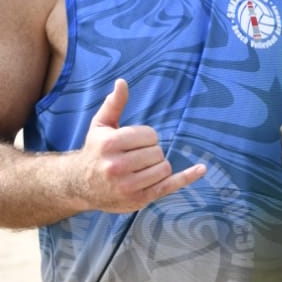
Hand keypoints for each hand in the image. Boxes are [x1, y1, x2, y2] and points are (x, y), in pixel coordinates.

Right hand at [77, 79, 205, 212]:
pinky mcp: (138, 199)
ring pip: (164, 168)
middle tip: (136, 156)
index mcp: (109, 145)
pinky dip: (187, 177)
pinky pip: (169, 186)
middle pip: (157, 152)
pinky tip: (201, 168)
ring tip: (141, 167)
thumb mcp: (100, 126)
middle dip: (151, 151)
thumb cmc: (95, 151)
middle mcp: (116, 166)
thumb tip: (122, 82)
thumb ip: (113, 104)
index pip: (149, 135)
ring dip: (158, 165)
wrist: (80, 185)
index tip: (134, 142)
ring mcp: (128, 186)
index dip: (146, 137)